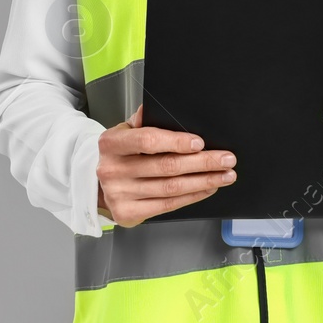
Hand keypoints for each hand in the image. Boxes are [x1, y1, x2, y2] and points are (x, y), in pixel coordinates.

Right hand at [96, 105, 237, 226]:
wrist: (96, 185)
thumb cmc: (119, 154)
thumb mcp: (125, 132)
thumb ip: (144, 121)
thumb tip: (165, 109)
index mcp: (111, 143)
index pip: (148, 142)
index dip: (176, 142)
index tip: (200, 143)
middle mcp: (112, 170)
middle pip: (166, 167)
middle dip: (202, 163)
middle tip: (226, 159)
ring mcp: (119, 194)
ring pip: (171, 188)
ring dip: (204, 181)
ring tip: (225, 175)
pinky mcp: (128, 213)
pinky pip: (168, 205)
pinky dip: (192, 196)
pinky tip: (207, 188)